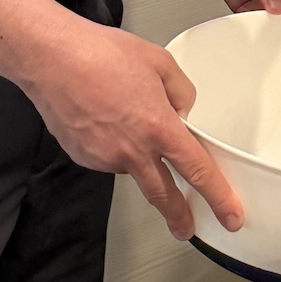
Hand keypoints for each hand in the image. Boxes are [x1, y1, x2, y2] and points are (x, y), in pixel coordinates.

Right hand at [19, 6, 242, 240]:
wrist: (50, 58)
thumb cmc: (101, 54)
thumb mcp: (159, 62)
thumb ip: (181, 92)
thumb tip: (184, 111)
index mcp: (158, 127)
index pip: (197, 170)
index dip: (218, 197)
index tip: (230, 216)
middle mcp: (132, 150)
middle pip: (163, 195)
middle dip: (178, 216)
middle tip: (187, 228)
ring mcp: (105, 158)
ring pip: (132, 169)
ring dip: (138, 160)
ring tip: (123, 119)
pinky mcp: (83, 157)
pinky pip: (108, 158)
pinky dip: (112, 145)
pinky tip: (102, 118)